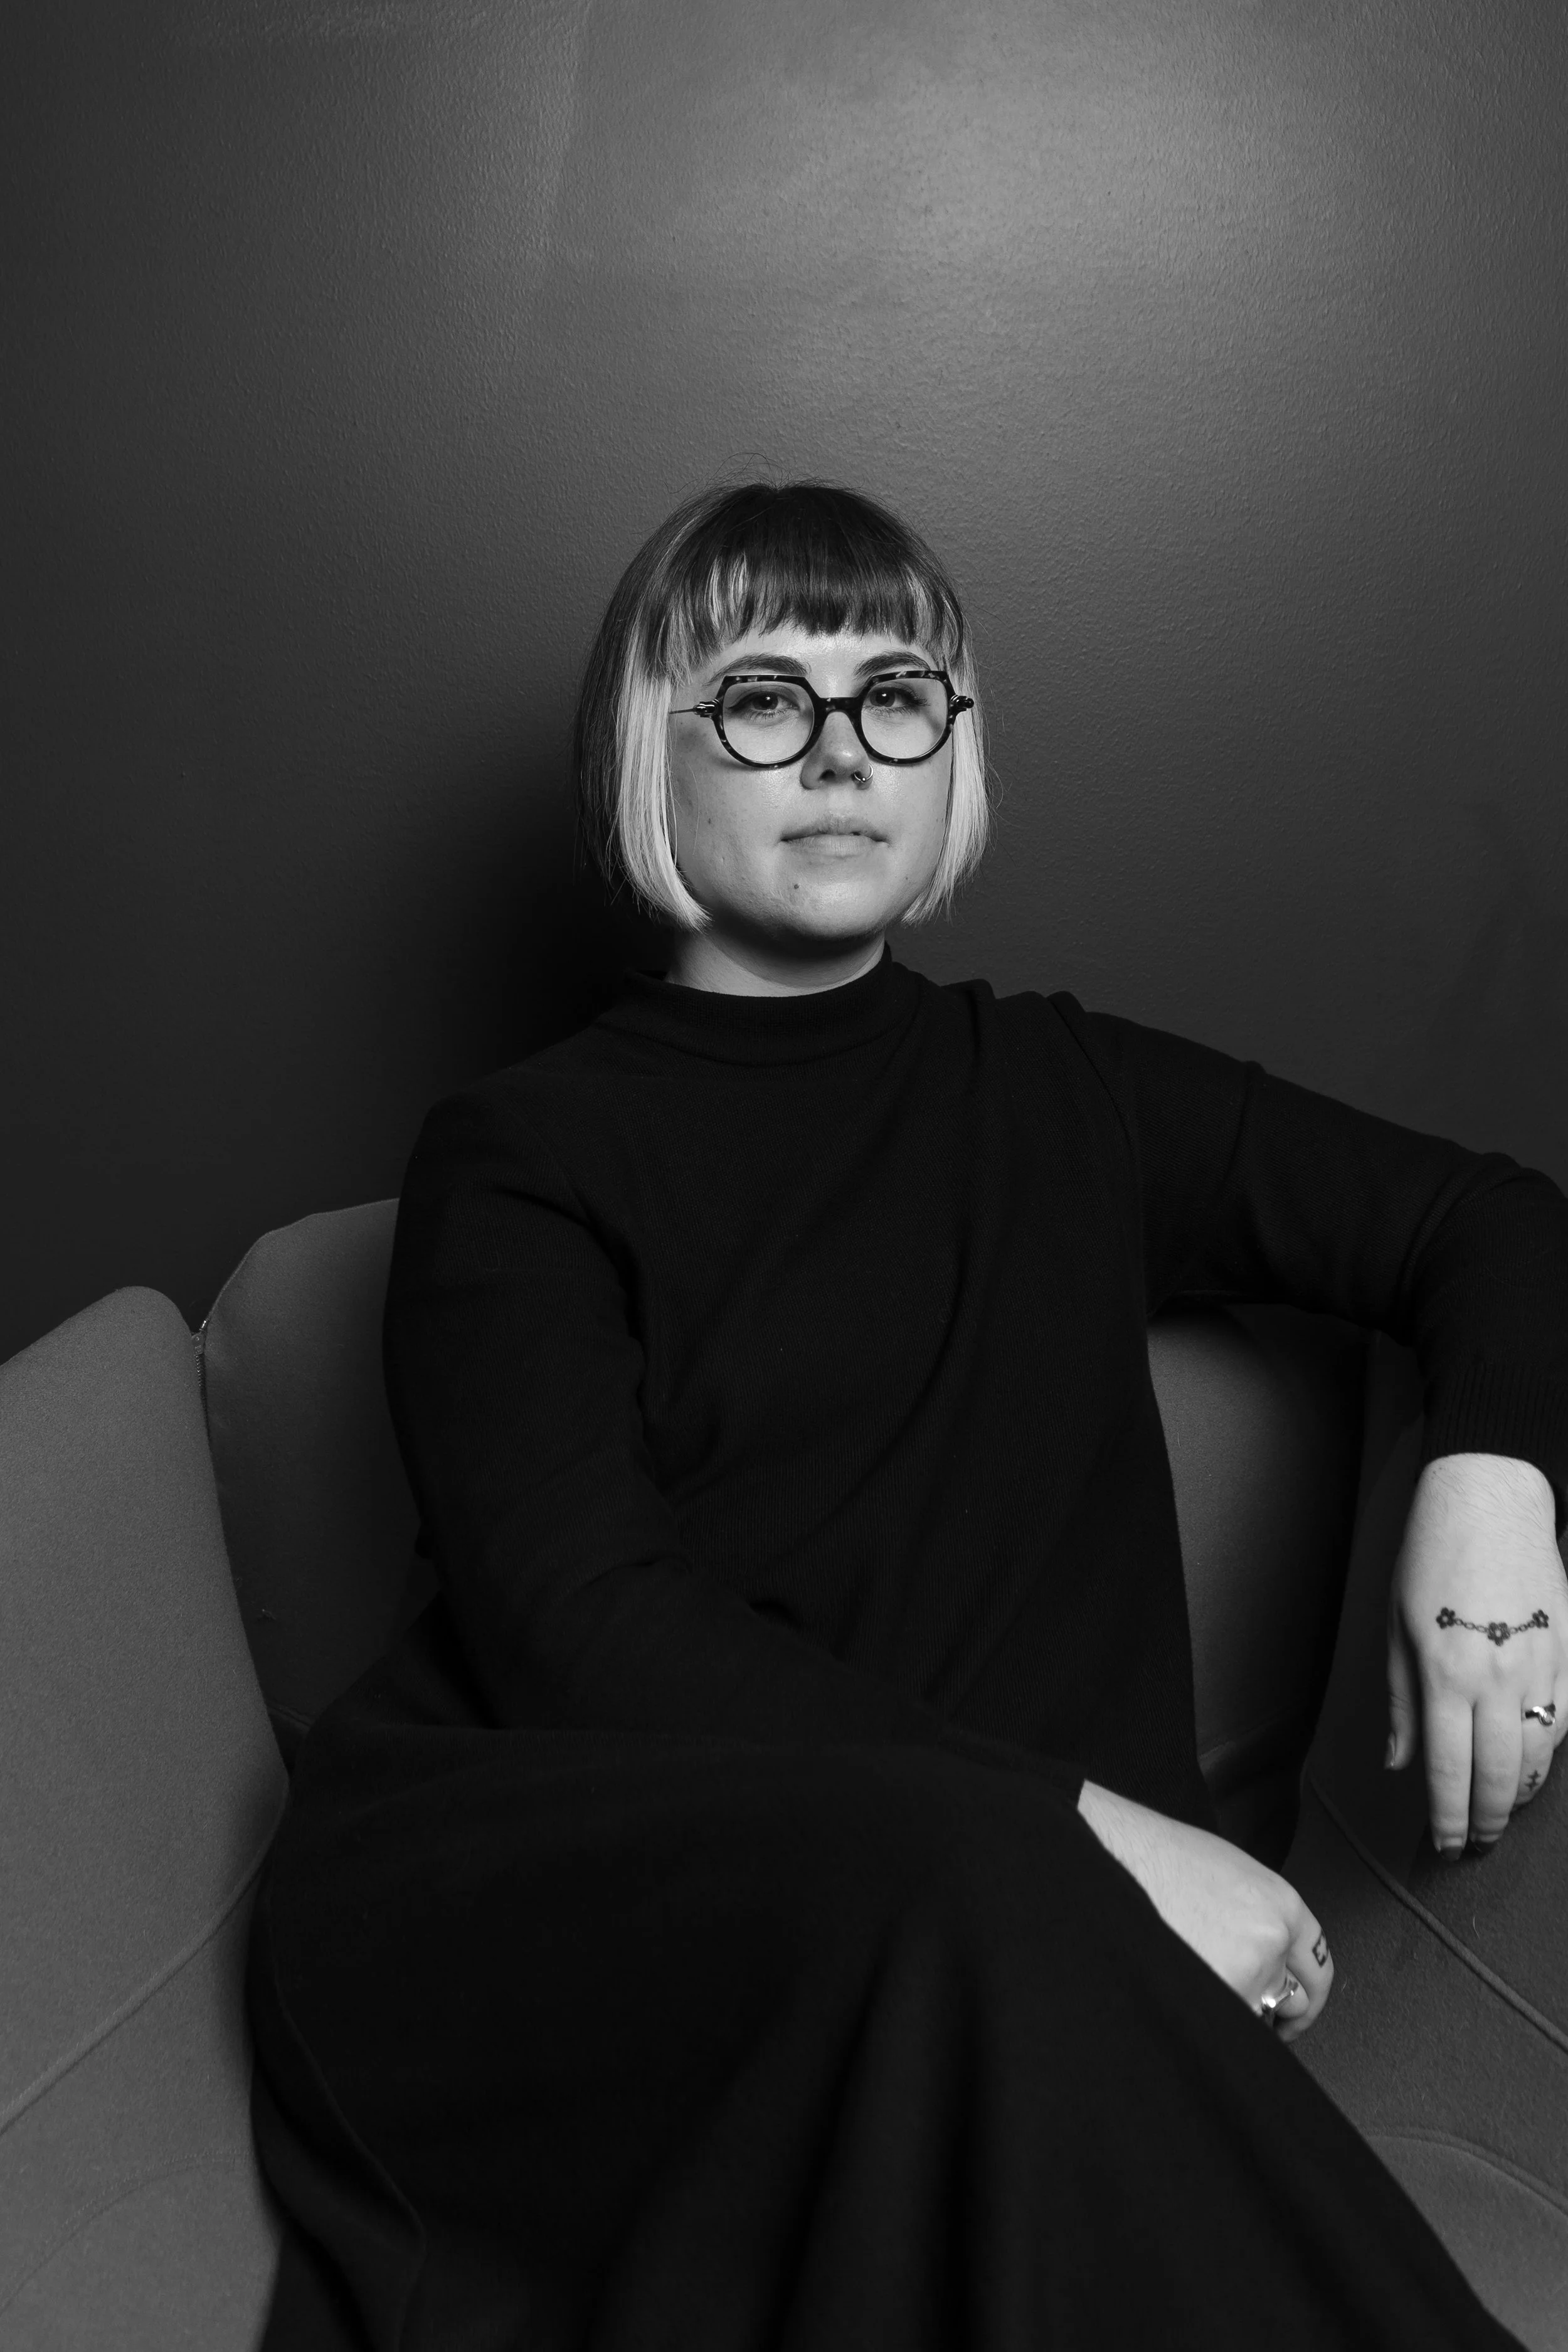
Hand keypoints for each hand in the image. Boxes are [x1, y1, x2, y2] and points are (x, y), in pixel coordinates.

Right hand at [1076, 1780, 1332, 2039]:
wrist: (1108, 1857)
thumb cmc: (1153, 1859)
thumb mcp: (1224, 1874)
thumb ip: (1256, 1917)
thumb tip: (1266, 1964)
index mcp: (1278, 1903)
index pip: (1317, 1968)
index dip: (1306, 1998)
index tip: (1295, 2014)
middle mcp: (1269, 1939)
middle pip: (1286, 2000)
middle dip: (1261, 2005)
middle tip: (1228, 1994)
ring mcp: (1242, 1972)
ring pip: (1246, 2015)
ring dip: (1222, 2007)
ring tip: (1183, 1970)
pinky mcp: (1212, 1996)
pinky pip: (1217, 2025)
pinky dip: (1197, 2015)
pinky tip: (1171, 1981)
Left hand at [1387, 1452, 1567, 1854]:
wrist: (1488, 1500)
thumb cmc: (1430, 1559)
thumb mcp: (1396, 1627)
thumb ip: (1400, 1703)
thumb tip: (1398, 1764)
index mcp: (1443, 1674)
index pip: (1448, 1771)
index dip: (1448, 1818)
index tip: (1445, 1845)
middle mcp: (1494, 1679)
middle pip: (1499, 1776)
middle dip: (1488, 1821)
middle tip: (1476, 1844)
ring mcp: (1538, 1667)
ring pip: (1539, 1756)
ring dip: (1522, 1795)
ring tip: (1503, 1812)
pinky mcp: (1566, 1653)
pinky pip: (1563, 1721)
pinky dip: (1549, 1753)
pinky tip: (1532, 1766)